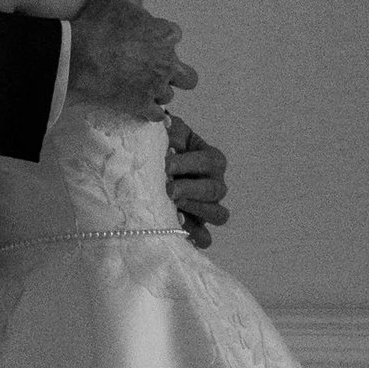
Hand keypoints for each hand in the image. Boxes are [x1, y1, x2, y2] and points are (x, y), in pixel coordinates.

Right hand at [65, 0, 195, 119]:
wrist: (80, 55)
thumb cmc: (97, 24)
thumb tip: (124, 2)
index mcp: (164, 35)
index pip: (174, 35)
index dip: (161, 38)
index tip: (146, 40)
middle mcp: (167, 62)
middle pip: (188, 77)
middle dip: (177, 75)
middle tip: (159, 72)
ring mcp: (156, 86)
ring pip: (168, 96)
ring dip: (157, 93)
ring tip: (141, 90)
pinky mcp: (142, 105)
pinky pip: (155, 116)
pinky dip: (149, 113)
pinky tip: (140, 109)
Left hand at [163, 116, 228, 252]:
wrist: (150, 162)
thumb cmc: (163, 143)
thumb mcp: (168, 131)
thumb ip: (169, 130)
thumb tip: (166, 129)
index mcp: (212, 159)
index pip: (208, 162)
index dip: (188, 164)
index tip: (165, 163)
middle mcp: (216, 184)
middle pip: (214, 190)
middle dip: (190, 190)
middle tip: (168, 189)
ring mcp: (210, 206)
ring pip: (218, 214)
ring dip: (196, 211)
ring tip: (174, 209)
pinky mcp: (198, 225)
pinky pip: (205, 238)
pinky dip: (195, 236)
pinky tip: (176, 230)